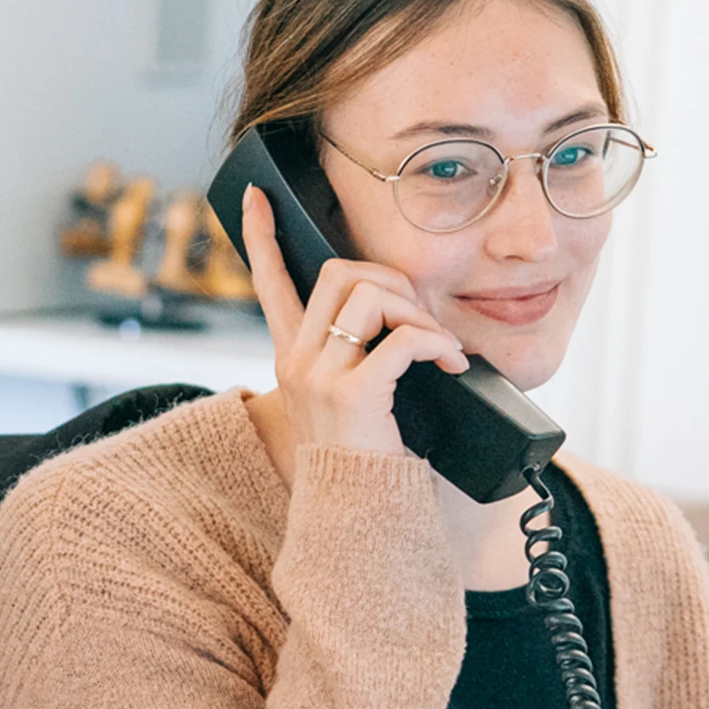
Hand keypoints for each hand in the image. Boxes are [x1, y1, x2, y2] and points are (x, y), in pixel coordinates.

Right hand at [241, 185, 468, 455]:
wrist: (358, 513)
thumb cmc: (364, 454)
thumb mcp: (351, 395)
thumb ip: (361, 353)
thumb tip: (405, 311)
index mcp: (292, 355)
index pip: (268, 283)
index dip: (259, 236)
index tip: (256, 195)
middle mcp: (297, 360)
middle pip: (339, 273)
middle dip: (391, 278)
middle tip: (421, 314)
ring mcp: (320, 376)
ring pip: (370, 296)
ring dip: (418, 310)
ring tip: (441, 346)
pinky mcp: (352, 395)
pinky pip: (402, 340)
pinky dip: (436, 343)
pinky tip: (451, 364)